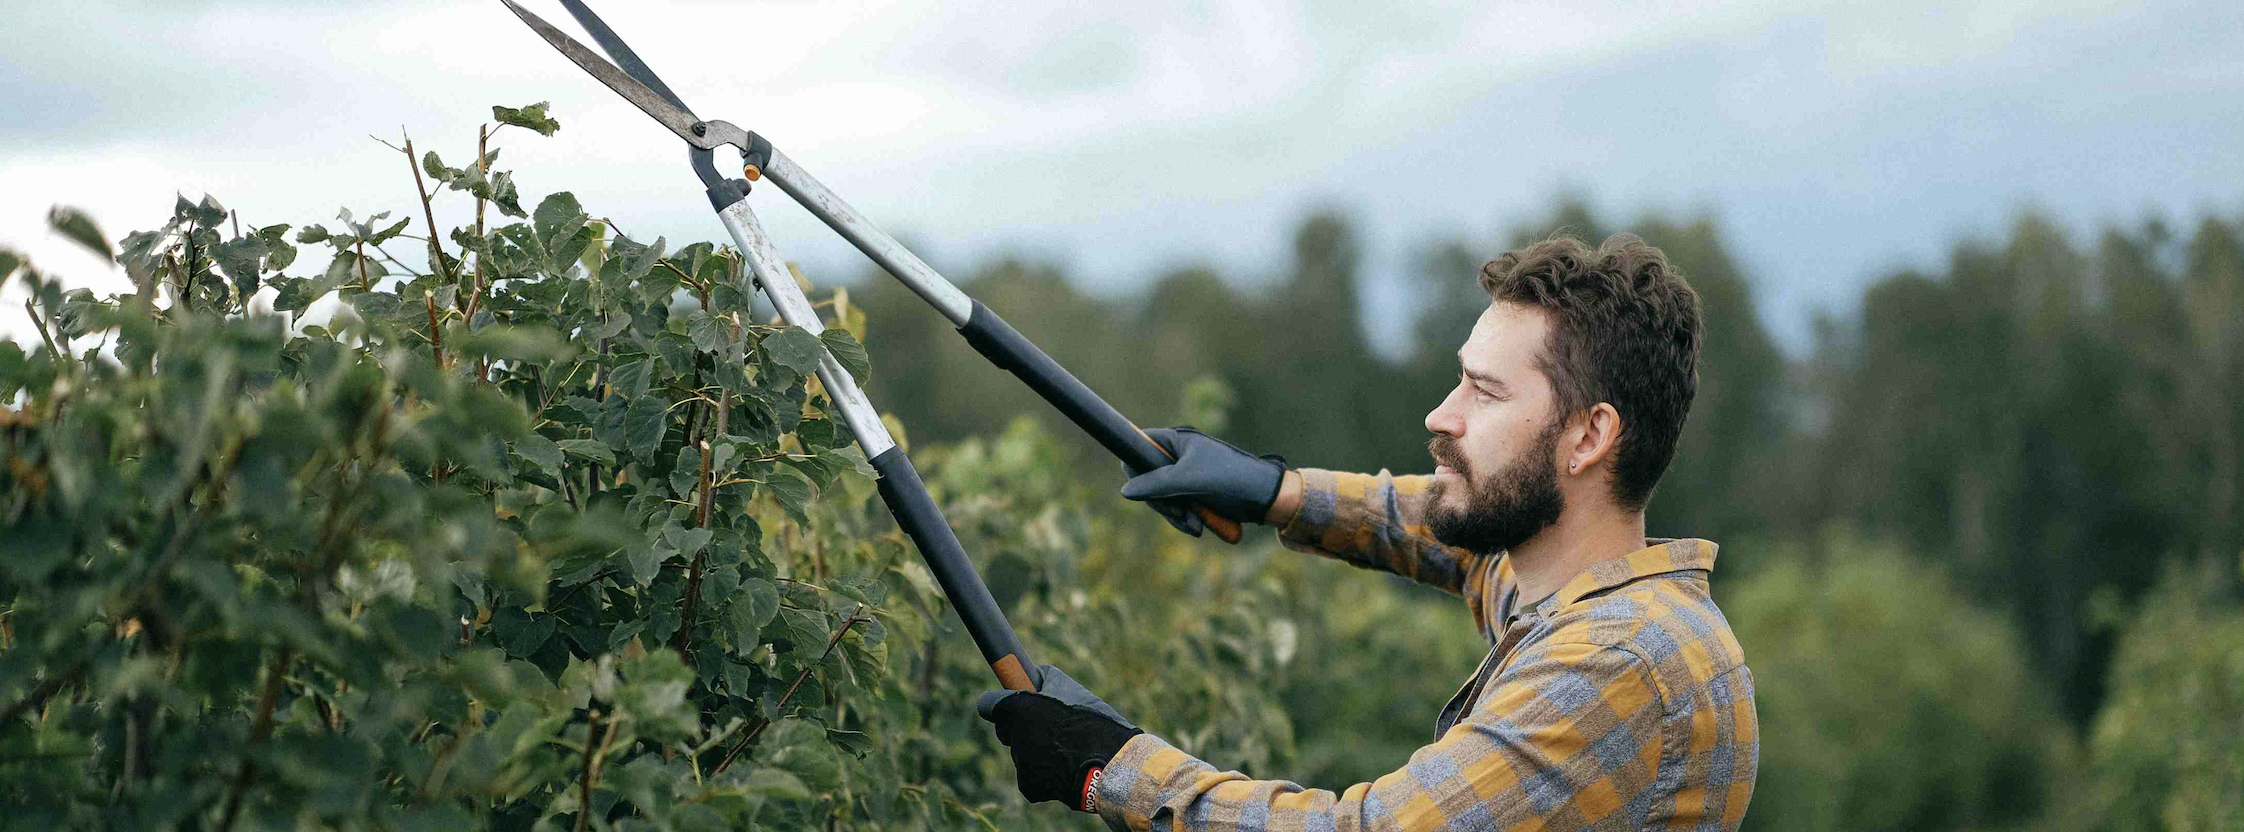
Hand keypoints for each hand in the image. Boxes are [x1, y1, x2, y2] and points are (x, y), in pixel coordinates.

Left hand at [975, 665, 1142, 808]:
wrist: (1109, 766)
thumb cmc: (1095, 726)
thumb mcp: (1073, 691)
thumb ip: (1046, 683)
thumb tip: (1032, 678)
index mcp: (1020, 708)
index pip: (989, 704)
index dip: (1003, 703)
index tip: (1012, 703)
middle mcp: (1013, 736)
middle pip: (1009, 731)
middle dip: (1024, 729)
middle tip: (1051, 729)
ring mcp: (1020, 763)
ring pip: (1024, 755)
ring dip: (1040, 752)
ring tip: (1069, 751)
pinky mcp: (1028, 786)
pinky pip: (1032, 776)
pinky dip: (1047, 774)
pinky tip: (1067, 769)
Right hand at [1120, 428, 1286, 536]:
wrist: (1268, 498)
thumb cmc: (1230, 480)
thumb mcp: (1189, 481)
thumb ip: (1155, 484)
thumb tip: (1126, 491)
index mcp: (1178, 440)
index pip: (1141, 444)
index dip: (1136, 465)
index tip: (1141, 487)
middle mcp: (1181, 454)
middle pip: (1149, 478)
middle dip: (1162, 502)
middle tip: (1178, 514)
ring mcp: (1188, 474)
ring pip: (1164, 497)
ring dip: (1177, 514)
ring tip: (1195, 525)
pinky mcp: (1197, 492)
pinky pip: (1179, 506)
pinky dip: (1187, 518)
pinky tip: (1200, 526)